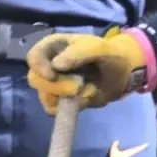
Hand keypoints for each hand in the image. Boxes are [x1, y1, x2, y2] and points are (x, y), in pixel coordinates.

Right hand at [25, 29, 144, 116]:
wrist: (123, 74)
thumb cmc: (109, 54)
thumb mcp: (98, 47)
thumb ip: (78, 52)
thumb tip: (55, 65)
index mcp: (54, 47)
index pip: (33, 56)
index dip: (38, 66)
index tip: (52, 74)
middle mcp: (49, 65)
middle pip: (35, 79)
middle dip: (57, 86)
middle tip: (77, 86)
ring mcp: (54, 85)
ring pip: (45, 96)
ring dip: (66, 97)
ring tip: (88, 90)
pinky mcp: (61, 101)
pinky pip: (55, 110)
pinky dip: (70, 107)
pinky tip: (86, 98)